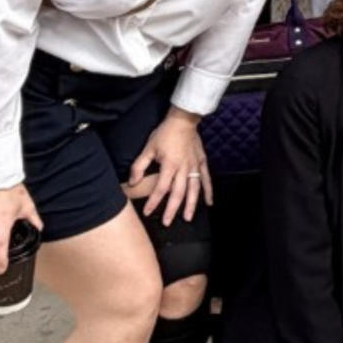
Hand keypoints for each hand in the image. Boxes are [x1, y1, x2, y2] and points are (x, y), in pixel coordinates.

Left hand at [125, 109, 210, 227]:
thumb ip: (139, 166)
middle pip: (178, 193)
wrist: (183, 120)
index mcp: (170, 165)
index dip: (154, 202)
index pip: (161, 188)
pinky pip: (206, 179)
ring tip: (187, 217)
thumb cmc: (165, 133)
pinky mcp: (201, 162)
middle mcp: (184, 168)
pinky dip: (208, 191)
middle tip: (167, 222)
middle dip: (172, 209)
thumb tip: (132, 182)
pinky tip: (209, 202)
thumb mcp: (148, 148)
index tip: (148, 212)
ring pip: (194, 189)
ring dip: (191, 205)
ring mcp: (194, 166)